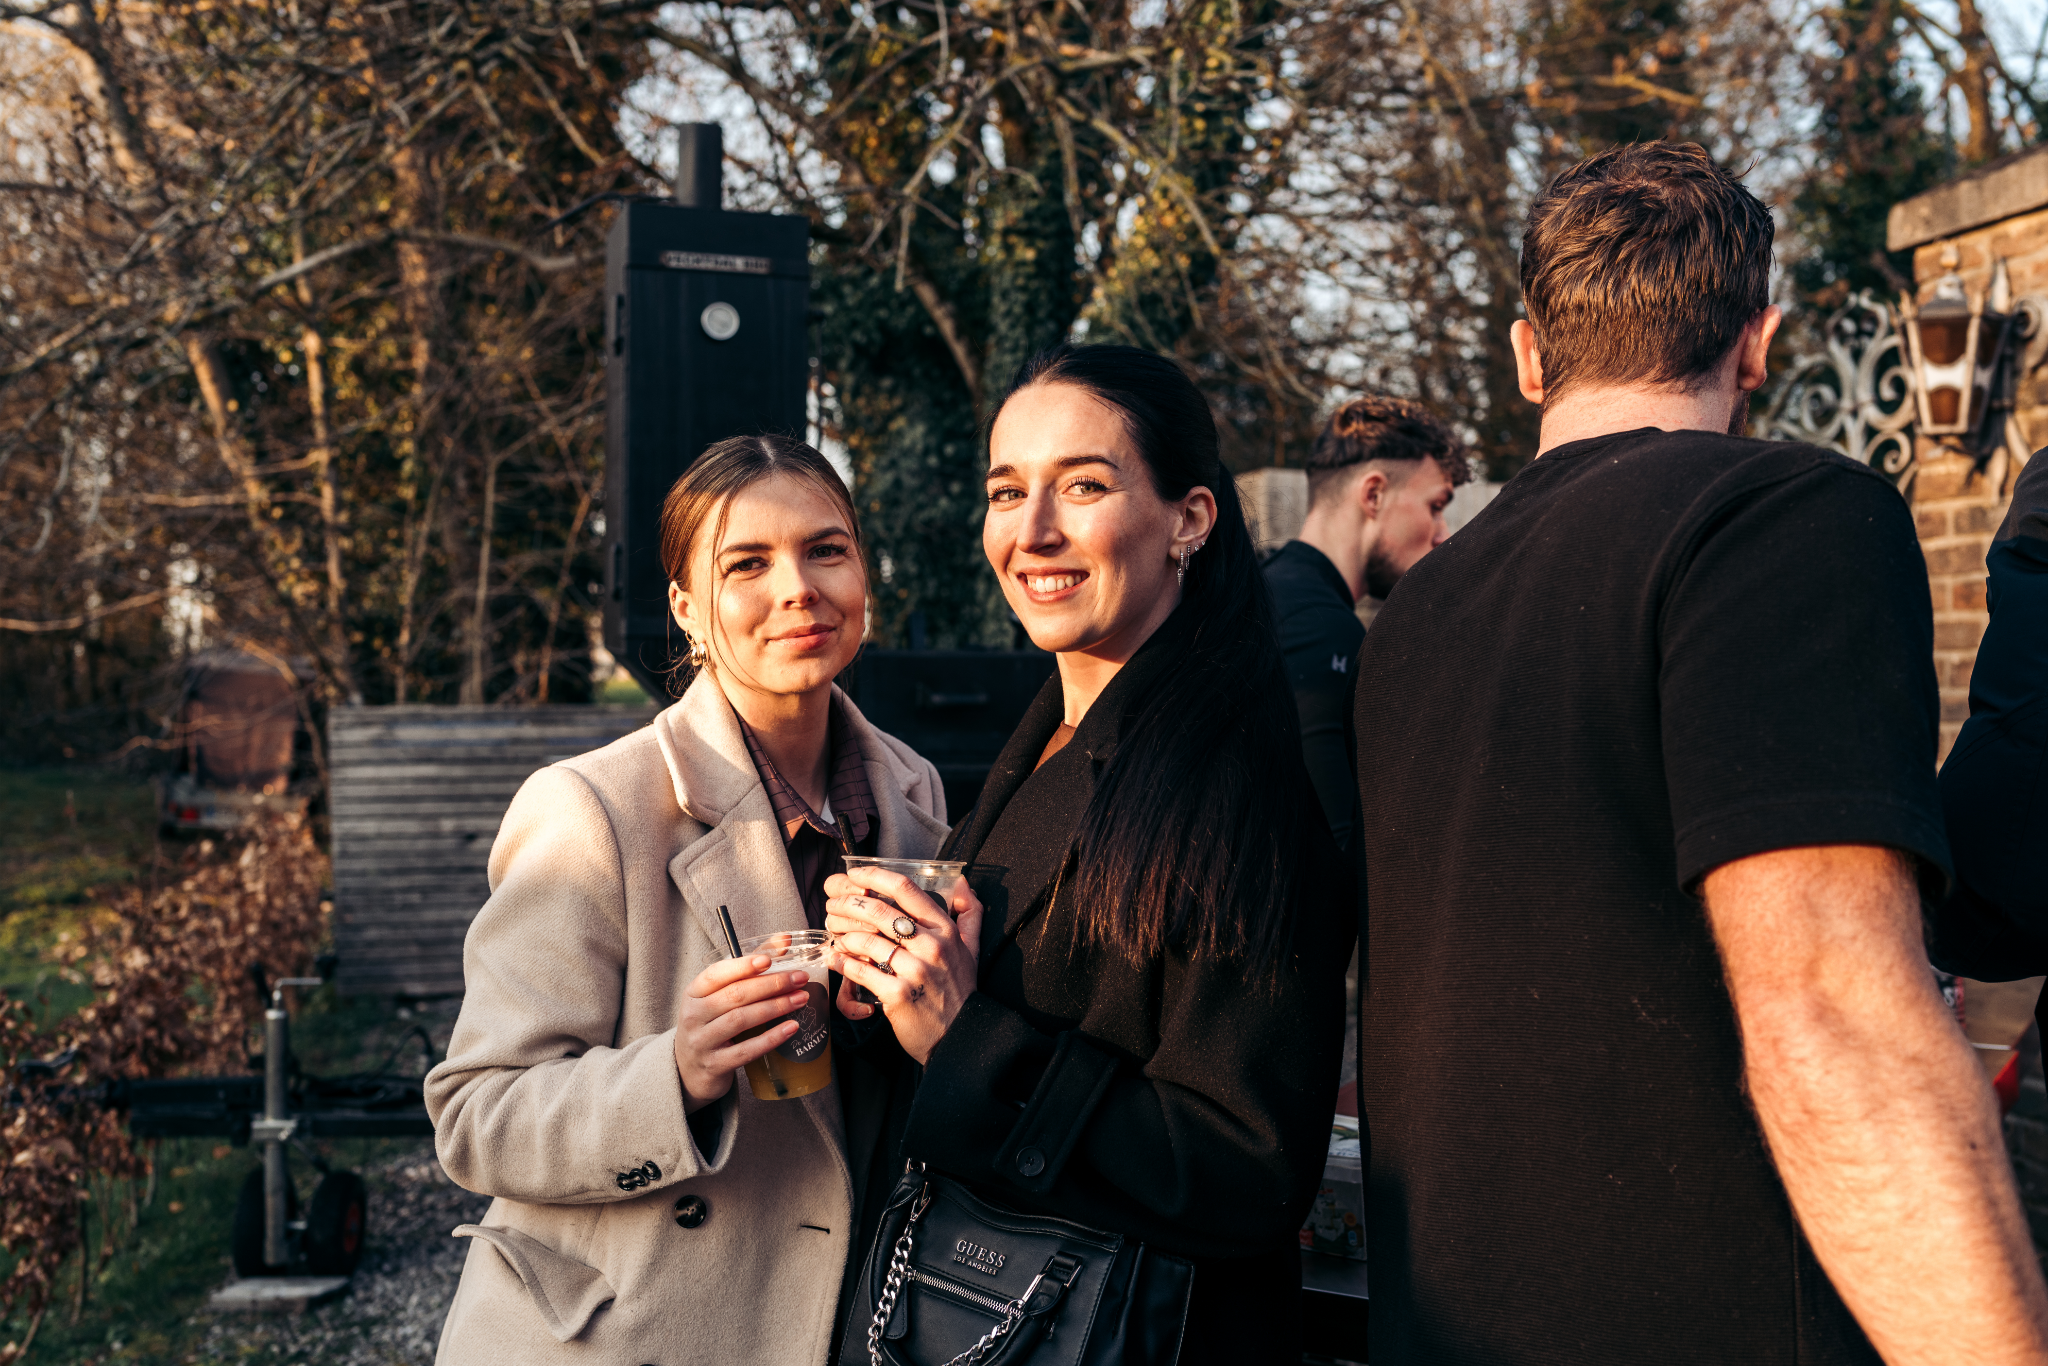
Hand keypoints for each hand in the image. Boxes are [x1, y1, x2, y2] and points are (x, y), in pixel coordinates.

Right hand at [673, 955, 811, 1110]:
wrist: (689, 1070)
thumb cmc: (711, 1024)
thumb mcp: (719, 996)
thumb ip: (749, 967)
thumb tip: (784, 940)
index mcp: (694, 993)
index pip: (716, 974)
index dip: (743, 965)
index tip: (769, 960)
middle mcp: (694, 1015)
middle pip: (735, 995)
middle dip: (771, 984)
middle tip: (800, 978)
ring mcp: (702, 1042)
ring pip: (741, 1020)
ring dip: (775, 1007)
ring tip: (801, 999)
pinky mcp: (715, 1065)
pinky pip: (746, 1050)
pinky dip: (771, 1038)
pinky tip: (791, 1028)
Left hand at [825, 867, 981, 1065]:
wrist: (958, 1035)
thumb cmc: (959, 990)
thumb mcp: (972, 949)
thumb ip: (970, 914)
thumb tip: (963, 883)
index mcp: (945, 929)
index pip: (906, 889)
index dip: (874, 875)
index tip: (854, 873)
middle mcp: (931, 946)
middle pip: (878, 911)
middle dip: (848, 904)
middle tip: (833, 905)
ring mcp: (914, 971)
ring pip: (865, 941)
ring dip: (843, 935)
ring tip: (836, 934)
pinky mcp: (897, 995)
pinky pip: (860, 971)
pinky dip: (843, 963)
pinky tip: (836, 959)